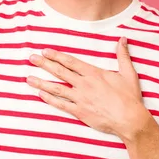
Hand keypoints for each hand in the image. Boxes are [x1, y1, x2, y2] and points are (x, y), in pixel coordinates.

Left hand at [26, 37, 151, 139]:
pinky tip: (40, 94)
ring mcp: (80, 98)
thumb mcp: (128, 73)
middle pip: (60, 72)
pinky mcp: (80, 112)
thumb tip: (122, 39)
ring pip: (57, 88)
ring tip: (28, 78)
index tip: (45, 51)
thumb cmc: (129, 97)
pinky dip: (50, 99)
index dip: (57, 56)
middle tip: (31, 58)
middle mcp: (84, 84)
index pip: (71, 62)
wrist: (129, 119)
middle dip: (44, 64)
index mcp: (94, 73)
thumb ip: (123, 55)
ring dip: (41, 82)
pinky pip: (61, 104)